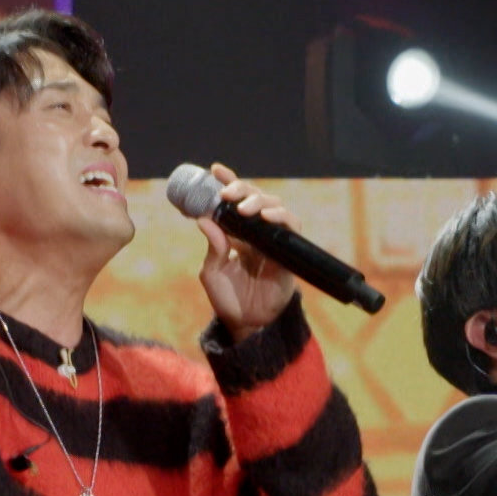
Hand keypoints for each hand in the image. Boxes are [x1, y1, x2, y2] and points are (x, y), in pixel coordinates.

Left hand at [197, 163, 299, 341]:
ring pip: (275, 207)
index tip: (214, 170)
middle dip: (242, 189)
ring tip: (243, 207)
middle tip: (227, 193)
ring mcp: (273, 241)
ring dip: (259, 201)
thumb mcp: (212, 271)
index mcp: (238, 235)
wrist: (246, 324)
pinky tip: (266, 217)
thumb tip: (205, 219)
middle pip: (256, 198)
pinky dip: (281, 217)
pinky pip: (291, 227)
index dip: (228, 183)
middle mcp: (256, 234)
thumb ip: (213, 246)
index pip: (235, 202)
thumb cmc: (228, 299)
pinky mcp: (288, 252)